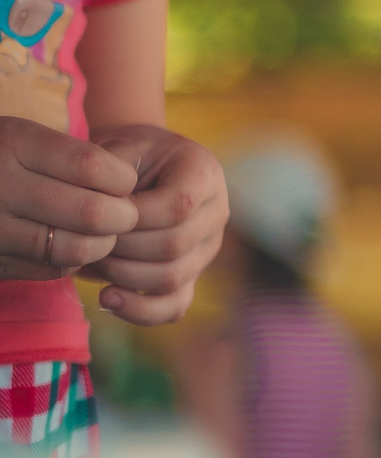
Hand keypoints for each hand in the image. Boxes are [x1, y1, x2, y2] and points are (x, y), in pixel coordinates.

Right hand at [0, 116, 140, 281]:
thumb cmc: (2, 158)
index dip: (122, 178)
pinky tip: (70, 243)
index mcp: (14, 145)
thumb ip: (76, 156)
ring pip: (76, 249)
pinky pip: (52, 269)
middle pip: (91, 213)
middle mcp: (0, 188)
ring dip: (102, 244)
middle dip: (123, 216)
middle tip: (124, 213)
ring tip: (103, 231)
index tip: (125, 182)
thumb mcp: (26, 139)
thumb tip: (131, 176)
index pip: (91, 166)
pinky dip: (73, 260)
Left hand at [85, 124, 226, 324]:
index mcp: (204, 173)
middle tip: (86, 241)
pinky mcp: (192, 274)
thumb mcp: (118, 147)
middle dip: (122, 248)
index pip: (178, 205)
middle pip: (175, 246)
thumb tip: (104, 214)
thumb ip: (110, 171)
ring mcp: (208, 248)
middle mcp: (217, 212)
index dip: (133, 216)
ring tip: (93, 262)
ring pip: (172, 277)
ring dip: (123, 275)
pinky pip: (175, 305)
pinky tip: (107, 299)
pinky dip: (141, 311)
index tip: (97, 212)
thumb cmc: (124, 156)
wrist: (139, 165)